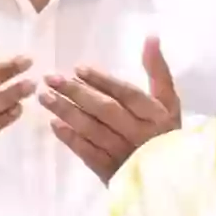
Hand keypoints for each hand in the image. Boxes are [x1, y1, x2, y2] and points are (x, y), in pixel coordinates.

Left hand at [37, 38, 182, 181]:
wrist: (171, 178)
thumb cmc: (167, 133)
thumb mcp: (169, 101)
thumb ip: (158, 71)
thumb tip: (150, 37)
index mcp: (155, 114)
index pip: (125, 93)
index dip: (102, 80)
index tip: (78, 68)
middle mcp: (139, 133)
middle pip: (104, 109)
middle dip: (76, 92)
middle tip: (51, 79)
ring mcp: (124, 154)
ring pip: (92, 130)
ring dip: (67, 112)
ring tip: (45, 97)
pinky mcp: (111, 172)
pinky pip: (88, 153)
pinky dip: (71, 139)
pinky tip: (54, 125)